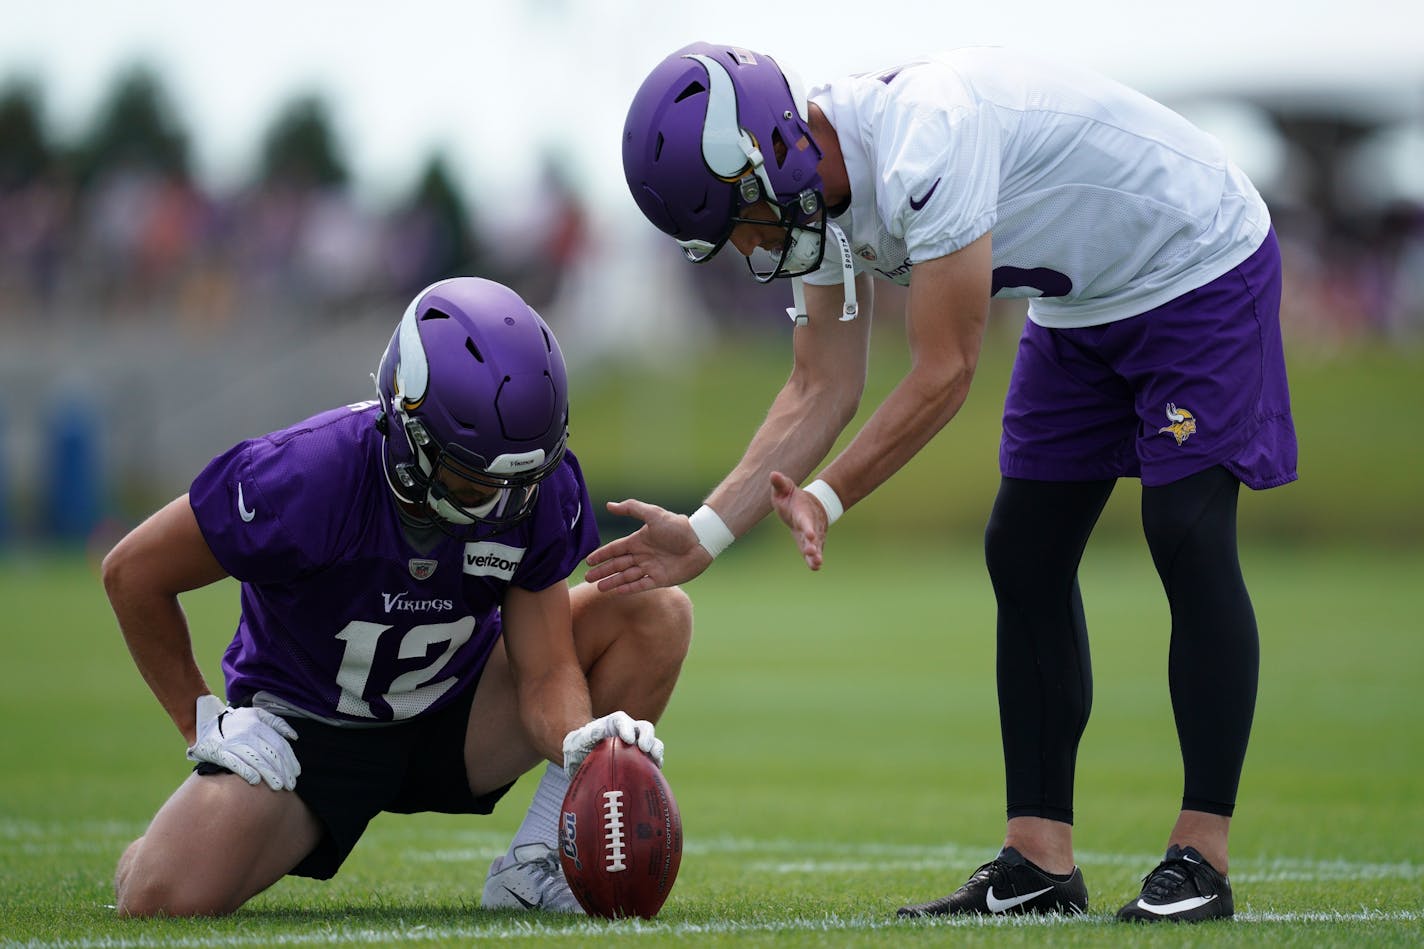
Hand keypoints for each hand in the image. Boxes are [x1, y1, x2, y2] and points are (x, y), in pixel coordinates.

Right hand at [186, 694, 300, 790]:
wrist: (203, 721)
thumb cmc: (235, 721)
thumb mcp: (257, 714)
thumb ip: (277, 723)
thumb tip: (294, 737)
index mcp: (259, 725)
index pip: (279, 745)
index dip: (290, 760)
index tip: (296, 773)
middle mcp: (248, 733)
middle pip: (270, 755)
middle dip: (282, 771)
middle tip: (290, 785)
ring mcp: (233, 743)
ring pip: (256, 760)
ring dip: (269, 775)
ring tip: (278, 786)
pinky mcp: (220, 752)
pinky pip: (236, 763)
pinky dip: (247, 772)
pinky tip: (256, 781)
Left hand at [562, 711, 663, 776]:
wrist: (582, 759)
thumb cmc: (578, 747)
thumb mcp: (578, 740)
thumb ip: (589, 734)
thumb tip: (598, 730)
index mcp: (613, 723)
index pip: (621, 721)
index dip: (627, 728)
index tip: (628, 740)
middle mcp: (629, 731)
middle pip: (644, 728)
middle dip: (647, 736)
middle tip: (644, 748)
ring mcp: (637, 745)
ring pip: (653, 742)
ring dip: (656, 749)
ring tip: (656, 760)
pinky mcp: (642, 760)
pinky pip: (653, 760)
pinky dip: (656, 766)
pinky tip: (654, 775)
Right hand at [584, 499, 712, 593]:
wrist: (700, 542)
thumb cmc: (678, 527)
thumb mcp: (653, 514)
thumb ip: (631, 508)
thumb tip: (609, 505)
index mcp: (639, 541)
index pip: (615, 549)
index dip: (602, 555)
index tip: (588, 561)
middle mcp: (643, 555)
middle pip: (618, 565)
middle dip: (603, 572)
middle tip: (587, 579)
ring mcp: (651, 568)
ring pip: (627, 577)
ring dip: (613, 582)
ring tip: (599, 588)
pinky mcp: (661, 580)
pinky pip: (641, 585)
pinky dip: (629, 588)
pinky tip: (617, 591)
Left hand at [770, 471, 830, 569]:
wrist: (811, 505)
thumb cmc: (793, 498)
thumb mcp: (786, 488)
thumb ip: (781, 483)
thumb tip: (773, 474)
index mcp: (802, 512)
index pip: (805, 520)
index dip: (808, 528)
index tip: (810, 535)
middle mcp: (810, 524)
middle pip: (813, 535)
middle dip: (813, 544)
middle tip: (812, 552)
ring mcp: (814, 534)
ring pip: (816, 545)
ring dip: (816, 554)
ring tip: (817, 563)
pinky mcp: (813, 543)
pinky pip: (815, 552)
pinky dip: (814, 559)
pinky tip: (816, 567)